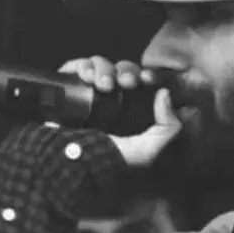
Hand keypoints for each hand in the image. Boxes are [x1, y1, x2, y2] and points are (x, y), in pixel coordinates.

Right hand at [56, 56, 181, 167]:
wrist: (72, 167)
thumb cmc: (111, 163)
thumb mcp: (148, 151)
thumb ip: (167, 127)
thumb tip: (165, 93)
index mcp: (129, 113)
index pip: (140, 84)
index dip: (146, 76)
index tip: (148, 79)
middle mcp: (108, 102)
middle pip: (121, 71)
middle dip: (126, 71)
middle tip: (127, 83)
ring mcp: (85, 95)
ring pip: (100, 66)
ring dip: (104, 69)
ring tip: (103, 85)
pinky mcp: (66, 91)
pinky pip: (75, 67)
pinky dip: (82, 66)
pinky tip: (86, 77)